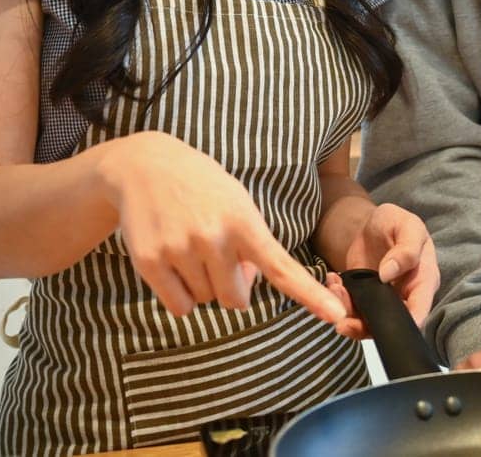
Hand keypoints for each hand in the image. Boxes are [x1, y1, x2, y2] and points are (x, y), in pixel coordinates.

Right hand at [98, 131, 345, 326]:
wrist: (144, 166)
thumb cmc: (201, 186)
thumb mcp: (237, 200)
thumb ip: (250, 242)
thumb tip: (246, 283)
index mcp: (243, 221)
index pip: (281, 266)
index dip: (310, 295)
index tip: (336, 315)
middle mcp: (213, 238)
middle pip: (236, 300)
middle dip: (233, 287)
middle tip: (220, 258)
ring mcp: (179, 251)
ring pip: (205, 301)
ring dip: (204, 285)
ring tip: (192, 248)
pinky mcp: (150, 263)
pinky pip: (179, 306)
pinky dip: (181, 296)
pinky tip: (174, 263)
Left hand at [324, 203, 438, 339]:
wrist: (373, 225)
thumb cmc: (396, 223)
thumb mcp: (407, 225)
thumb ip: (406, 248)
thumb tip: (389, 273)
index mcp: (423, 280)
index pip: (420, 310)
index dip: (407, 324)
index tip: (387, 327)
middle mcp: (406, 296)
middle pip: (391, 324)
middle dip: (366, 325)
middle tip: (343, 317)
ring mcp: (384, 301)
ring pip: (368, 322)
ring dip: (347, 312)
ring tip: (335, 287)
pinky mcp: (365, 299)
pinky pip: (353, 310)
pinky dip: (339, 301)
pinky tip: (334, 281)